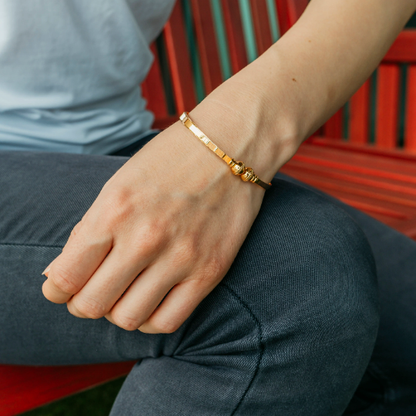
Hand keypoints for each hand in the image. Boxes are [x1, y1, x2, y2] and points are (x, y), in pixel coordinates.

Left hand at [42, 120, 265, 332]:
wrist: (230, 147)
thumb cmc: (169, 162)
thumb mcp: (119, 184)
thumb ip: (89, 230)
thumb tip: (60, 274)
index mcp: (114, 210)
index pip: (65, 277)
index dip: (55, 289)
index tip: (61, 287)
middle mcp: (145, 238)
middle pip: (91, 305)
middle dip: (82, 303)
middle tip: (91, 291)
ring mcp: (180, 258)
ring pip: (127, 319)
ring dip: (116, 312)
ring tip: (123, 294)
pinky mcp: (209, 271)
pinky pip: (167, 322)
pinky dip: (150, 319)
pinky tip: (150, 300)